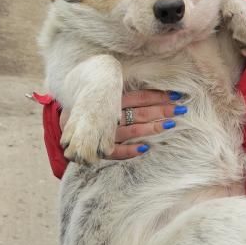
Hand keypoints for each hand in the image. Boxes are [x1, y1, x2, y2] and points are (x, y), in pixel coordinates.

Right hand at [60, 89, 185, 159]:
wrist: (64, 128)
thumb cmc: (90, 110)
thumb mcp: (104, 97)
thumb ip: (122, 94)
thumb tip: (151, 92)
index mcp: (109, 100)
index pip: (138, 97)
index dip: (157, 96)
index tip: (176, 96)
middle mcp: (108, 116)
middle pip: (139, 112)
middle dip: (161, 110)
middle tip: (181, 109)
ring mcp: (104, 134)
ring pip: (131, 130)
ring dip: (151, 128)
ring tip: (170, 125)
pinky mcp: (99, 150)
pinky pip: (116, 152)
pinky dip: (129, 151)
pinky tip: (145, 149)